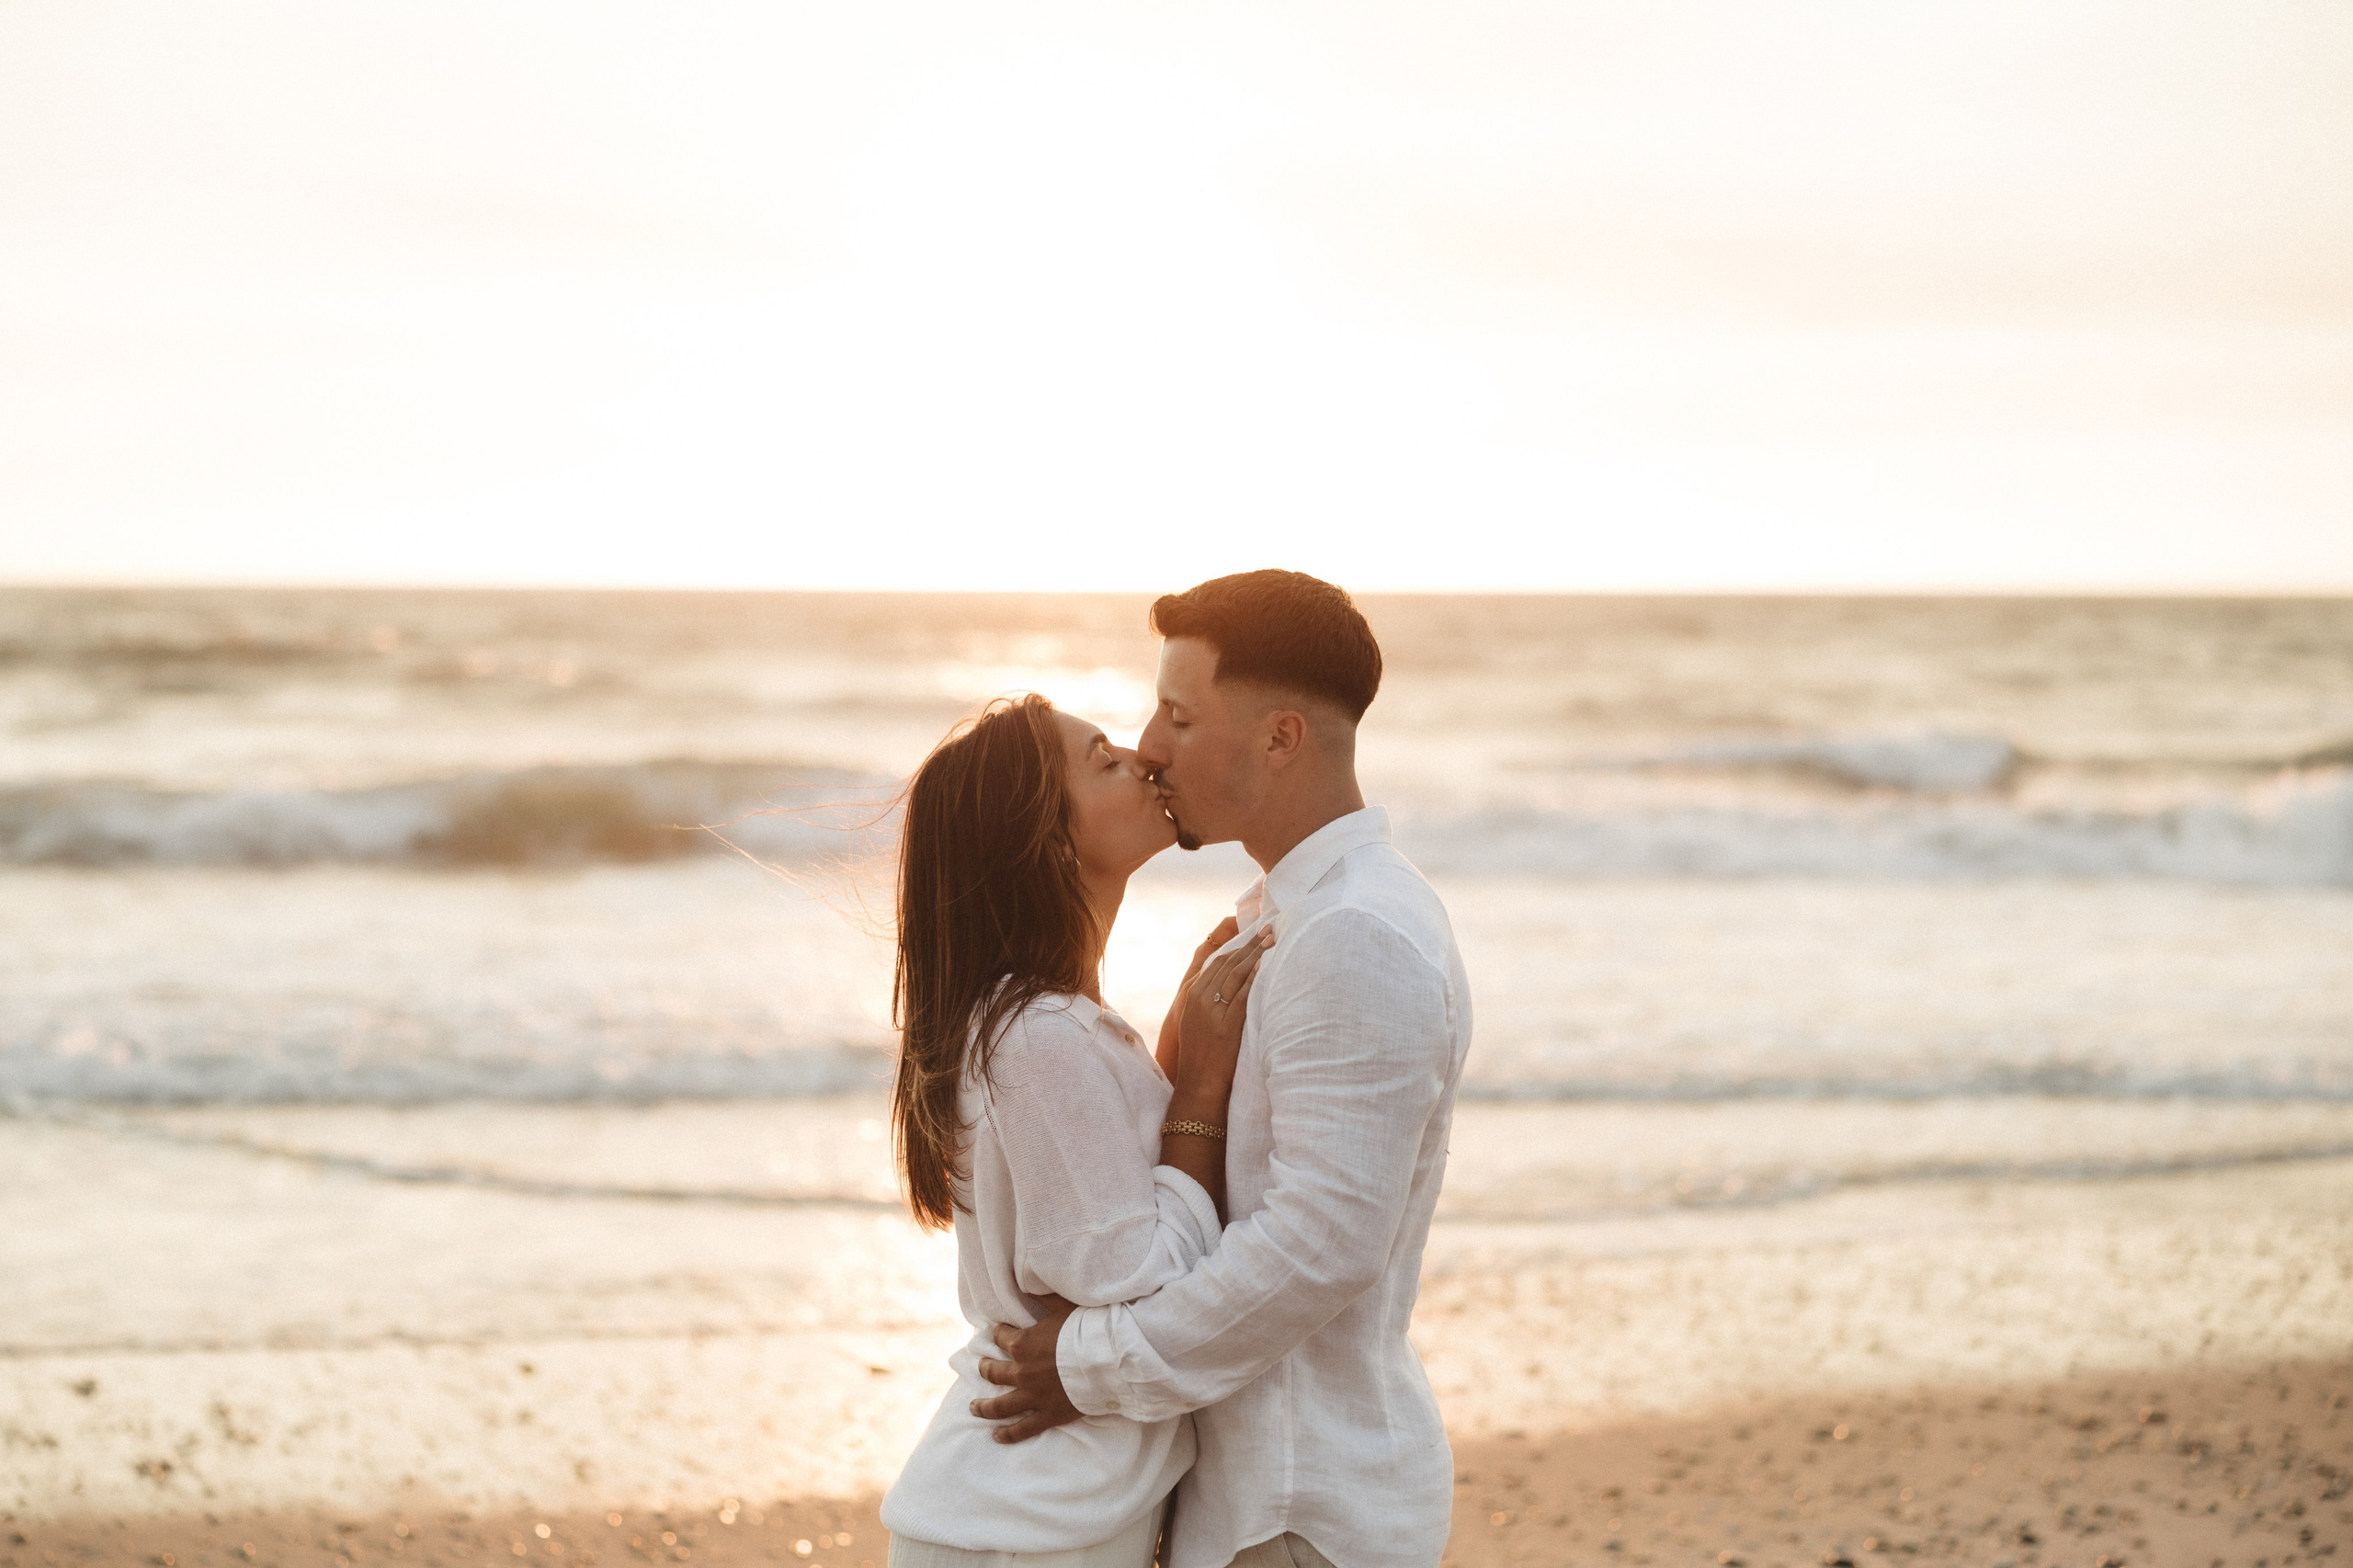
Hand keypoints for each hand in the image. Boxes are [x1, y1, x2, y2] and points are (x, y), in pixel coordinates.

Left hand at [972, 1294, 1082, 1442]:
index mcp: (1022, 1344)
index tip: (997, 1332)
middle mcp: (1021, 1372)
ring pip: (1000, 1405)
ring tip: (973, 1407)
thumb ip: (1042, 1297)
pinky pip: (1023, 1428)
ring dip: (984, 1407)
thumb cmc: (1086, 1329)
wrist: (1107, 1360)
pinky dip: (1008, 1434)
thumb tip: (1026, 1285)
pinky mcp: (1048, 1414)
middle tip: (981, 1367)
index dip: (998, 1333)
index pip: (1001, 1337)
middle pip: (994, 1372)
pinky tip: (996, 1436)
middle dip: (985, 1368)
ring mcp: (1033, 1396)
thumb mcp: (1062, 1306)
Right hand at [1169, 925, 1272, 1106]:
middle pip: (1227, 962)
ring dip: (1255, 954)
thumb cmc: (1201, 1056)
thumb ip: (1208, 1002)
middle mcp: (1199, 998)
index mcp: (1191, 995)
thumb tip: (1229, 986)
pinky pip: (1242, 995)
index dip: (1236, 945)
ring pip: (1235, 974)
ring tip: (1272, 940)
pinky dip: (1254, 978)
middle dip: (1249, 943)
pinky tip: (1266, 966)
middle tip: (1268, 929)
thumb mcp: (1196, 1022)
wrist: (1198, 1084)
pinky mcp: (1226, 1025)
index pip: (1216, 962)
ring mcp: (1211, 1011)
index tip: (1252, 932)